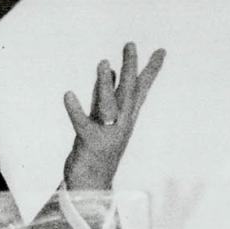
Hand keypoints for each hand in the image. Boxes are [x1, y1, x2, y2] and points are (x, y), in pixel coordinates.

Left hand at [61, 42, 164, 190]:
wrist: (92, 184)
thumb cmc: (96, 149)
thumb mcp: (101, 117)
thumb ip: (105, 93)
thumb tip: (109, 70)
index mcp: (125, 117)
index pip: (139, 90)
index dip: (150, 70)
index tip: (161, 51)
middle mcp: (121, 124)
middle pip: (128, 93)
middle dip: (130, 68)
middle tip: (130, 44)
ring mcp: (107, 134)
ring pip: (109, 106)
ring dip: (106, 84)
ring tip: (101, 62)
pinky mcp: (90, 144)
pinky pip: (83, 124)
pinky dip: (75, 109)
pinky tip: (68, 95)